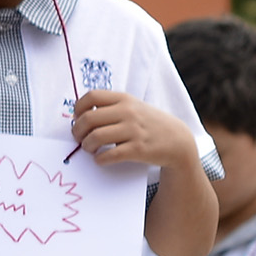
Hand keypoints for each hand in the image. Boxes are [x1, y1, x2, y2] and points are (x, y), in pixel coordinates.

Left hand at [69, 88, 194, 170]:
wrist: (178, 140)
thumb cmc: (149, 123)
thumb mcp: (134, 106)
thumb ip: (111, 107)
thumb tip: (79, 116)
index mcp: (124, 99)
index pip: (91, 96)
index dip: (78, 108)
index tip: (78, 119)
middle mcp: (128, 112)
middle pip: (88, 119)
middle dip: (78, 131)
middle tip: (80, 138)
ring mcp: (134, 131)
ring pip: (95, 137)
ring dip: (86, 146)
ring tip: (90, 149)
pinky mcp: (138, 149)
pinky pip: (108, 155)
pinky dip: (99, 159)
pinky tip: (101, 159)